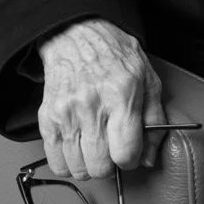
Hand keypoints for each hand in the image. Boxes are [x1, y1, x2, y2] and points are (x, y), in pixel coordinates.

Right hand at [36, 18, 166, 179]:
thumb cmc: (115, 55)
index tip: (131, 152)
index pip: (126, 152)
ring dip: (90, 165)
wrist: (77, 34)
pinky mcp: (48, 119)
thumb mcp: (148, 78)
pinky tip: (78, 148)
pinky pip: (56, 162)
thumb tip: (149, 156)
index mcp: (121, 95)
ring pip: (78, 168)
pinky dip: (68, 163)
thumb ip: (155, 119)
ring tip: (96, 148)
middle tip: (113, 150)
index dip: (132, 159)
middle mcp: (92, 106)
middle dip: (111, 165)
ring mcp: (66, 113)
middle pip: (100, 166)